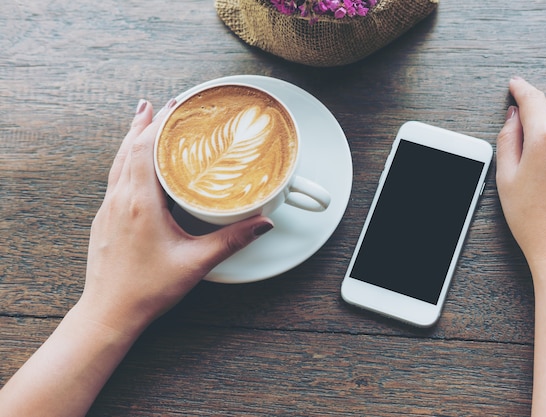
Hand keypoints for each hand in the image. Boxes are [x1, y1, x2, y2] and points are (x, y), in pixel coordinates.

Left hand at [79, 99, 273, 336]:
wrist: (109, 312)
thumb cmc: (147, 289)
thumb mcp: (196, 263)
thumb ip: (232, 240)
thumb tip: (262, 223)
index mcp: (140, 203)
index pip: (144, 149)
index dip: (160, 123)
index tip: (175, 106)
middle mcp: (120, 200)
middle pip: (129, 148)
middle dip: (148, 122)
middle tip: (166, 104)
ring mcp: (109, 209)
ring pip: (119, 161)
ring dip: (133, 137)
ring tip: (144, 117)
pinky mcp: (106, 219)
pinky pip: (116, 177)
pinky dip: (126, 158)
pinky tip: (135, 162)